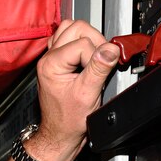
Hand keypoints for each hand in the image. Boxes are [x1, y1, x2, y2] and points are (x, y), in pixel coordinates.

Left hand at [30, 20, 119, 160]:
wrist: (60, 133)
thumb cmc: (68, 120)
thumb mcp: (87, 94)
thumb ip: (99, 69)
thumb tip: (111, 49)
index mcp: (51, 64)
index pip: (83, 43)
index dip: (97, 55)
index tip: (101, 71)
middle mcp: (48, 57)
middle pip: (76, 27)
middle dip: (95, 41)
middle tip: (102, 60)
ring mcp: (52, 58)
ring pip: (71, 29)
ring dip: (88, 38)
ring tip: (95, 57)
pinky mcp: (58, 61)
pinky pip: (68, 39)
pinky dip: (80, 43)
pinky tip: (87, 58)